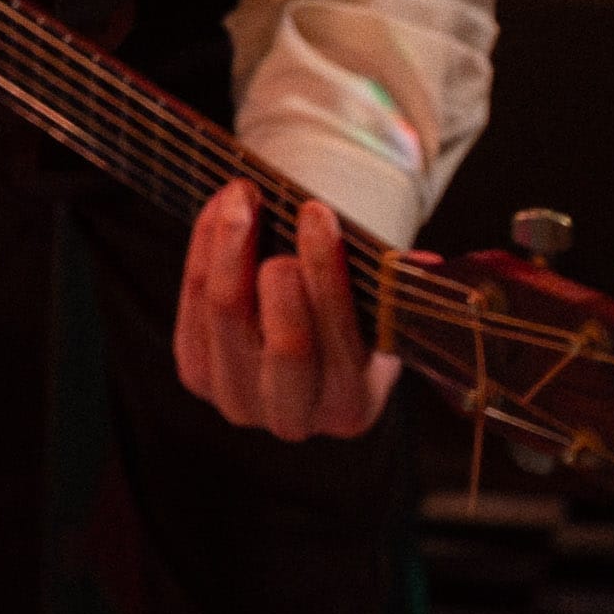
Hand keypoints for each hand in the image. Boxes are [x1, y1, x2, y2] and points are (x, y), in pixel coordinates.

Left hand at [174, 179, 396, 442]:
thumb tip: (423, 264)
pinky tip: (220, 211)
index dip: (327, 274)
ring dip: (229, 246)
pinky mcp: (196, 375)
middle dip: (279, 268)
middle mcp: (293, 419)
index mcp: (352, 410)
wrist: (303, 337)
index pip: (341, 343)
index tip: (318, 213)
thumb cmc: (351, 316)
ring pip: (226, 318)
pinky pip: (190, 306)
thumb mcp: (382, 313)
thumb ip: (400, 291)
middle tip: (272, 207)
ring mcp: (238, 402)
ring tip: (242, 195)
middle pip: (286, 343)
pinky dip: (203, 251)